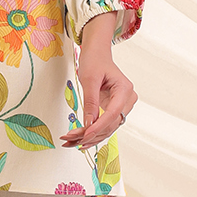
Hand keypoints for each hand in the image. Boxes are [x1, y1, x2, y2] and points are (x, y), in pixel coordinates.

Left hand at [60, 12, 137, 149]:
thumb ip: (90, 102)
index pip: (113, 113)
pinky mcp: (113, 109)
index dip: (99, 126)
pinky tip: (77, 139)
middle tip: (71, 140)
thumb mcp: (89, 79)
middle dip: (91, 134)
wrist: (97, 53)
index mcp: (124, 89)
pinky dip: (91, 132)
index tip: (85, 135)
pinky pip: (104, 124)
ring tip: (70, 142)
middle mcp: (127, 99)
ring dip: (90, 137)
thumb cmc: (94, 61)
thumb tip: (88, 123)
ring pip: (107, 128)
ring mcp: (121, 105)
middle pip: (111, 124)